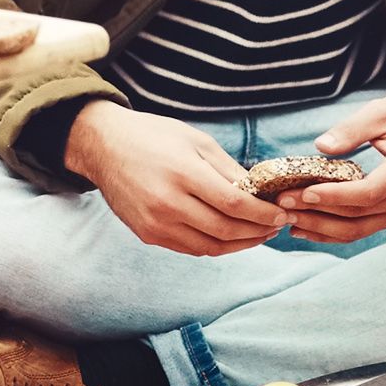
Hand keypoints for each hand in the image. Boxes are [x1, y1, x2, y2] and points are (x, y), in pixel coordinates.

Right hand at [64, 102, 285, 258]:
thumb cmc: (153, 136)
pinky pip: (191, 248)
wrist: (103, 147)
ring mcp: (156, 223)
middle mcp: (168, 203)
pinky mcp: (148, 234)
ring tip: (259, 234)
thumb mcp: (195, 141)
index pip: (235, 204)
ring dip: (241, 244)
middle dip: (258, 231)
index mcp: (183, 174)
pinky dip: (216, 246)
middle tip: (277, 226)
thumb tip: (261, 192)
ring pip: (210, 246)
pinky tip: (231, 236)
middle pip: (226, 230)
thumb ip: (228, 169)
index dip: (263, 214)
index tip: (282, 214)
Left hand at [272, 94, 385, 244]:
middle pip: (357, 216)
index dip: (333, 197)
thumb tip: (320, 146)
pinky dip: (334, 232)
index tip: (301, 193)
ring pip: (358, 230)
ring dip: (321, 228)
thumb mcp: (384, 112)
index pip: (367, 193)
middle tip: (281, 205)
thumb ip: (352, 129)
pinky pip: (363, 230)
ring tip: (287, 220)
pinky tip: (307, 229)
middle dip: (316, 213)